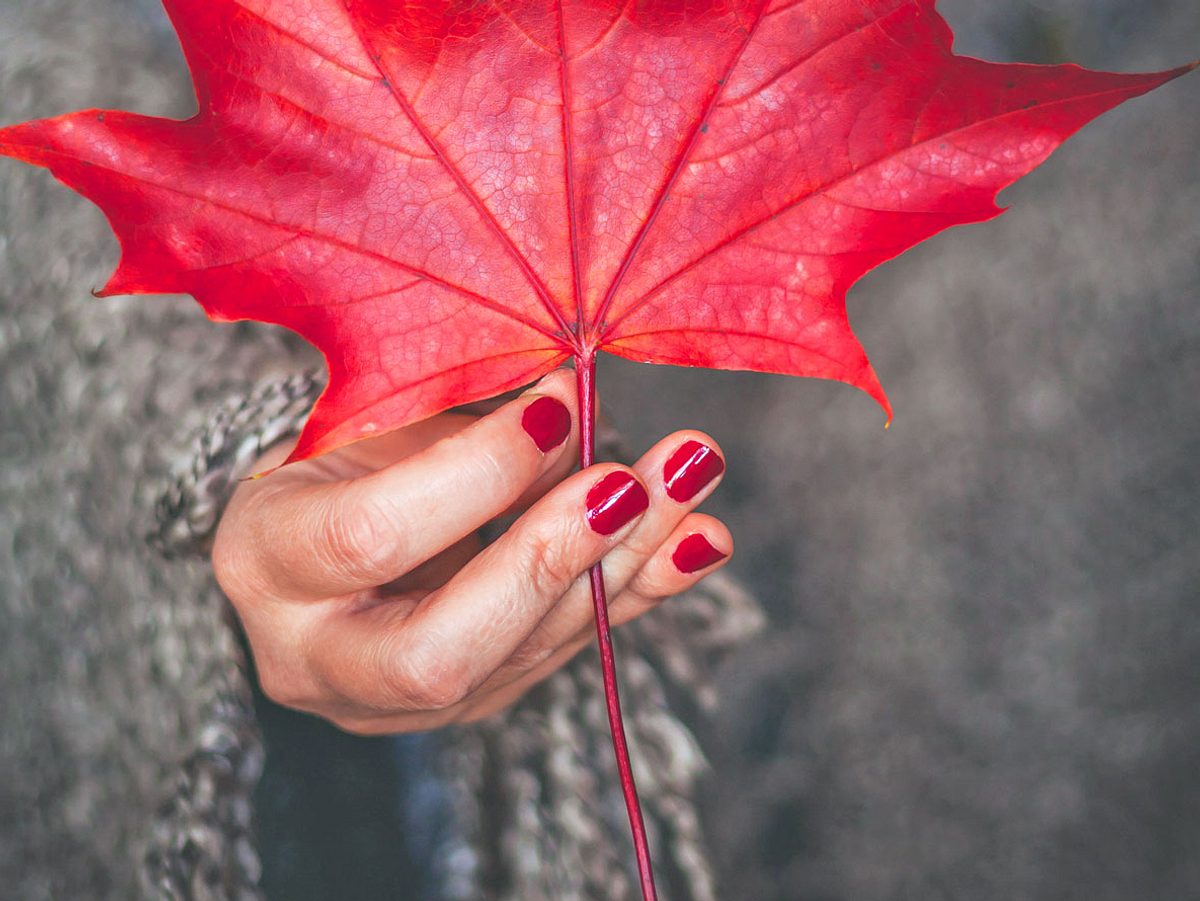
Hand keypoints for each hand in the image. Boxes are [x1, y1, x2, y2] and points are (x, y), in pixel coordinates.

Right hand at [212, 369, 731, 733]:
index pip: (369, 537)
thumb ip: (463, 413)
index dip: (476, 476)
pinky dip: (639, 589)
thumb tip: (579, 399)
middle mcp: (317, 657)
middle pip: (441, 649)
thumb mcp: (376, 417)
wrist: (318, 538)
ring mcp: (395, 701)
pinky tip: (699, 540)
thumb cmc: (343, 454)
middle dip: (553, 559)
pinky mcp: (467, 706)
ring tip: (692, 483)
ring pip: (521, 660)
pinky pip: (562, 653)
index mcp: (267, 560)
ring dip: (624, 567)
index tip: (559, 404)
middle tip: (634, 482)